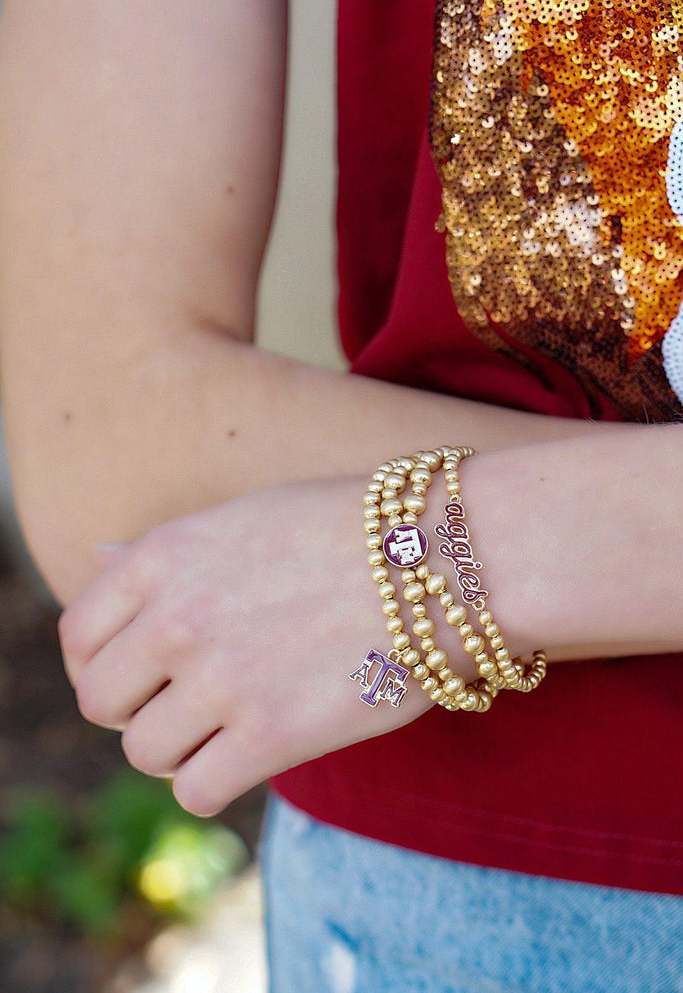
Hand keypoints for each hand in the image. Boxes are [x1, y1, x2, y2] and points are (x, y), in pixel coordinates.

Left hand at [58, 478, 434, 815]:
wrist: (448, 558)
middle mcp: (178, 615)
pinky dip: (213, 783)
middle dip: (137, 709)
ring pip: (145, 752)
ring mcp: (222, 677)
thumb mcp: (246, 517)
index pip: (78, 636)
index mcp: (165, 554)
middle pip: (102, 701)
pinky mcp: (272, 734)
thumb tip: (96, 557)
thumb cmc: (353, 531)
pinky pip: (196, 791)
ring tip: (225, 728)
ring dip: (179, 748)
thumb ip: (168, 552)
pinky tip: (248, 756)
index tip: (138, 675)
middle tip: (185, 704)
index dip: (101, 665)